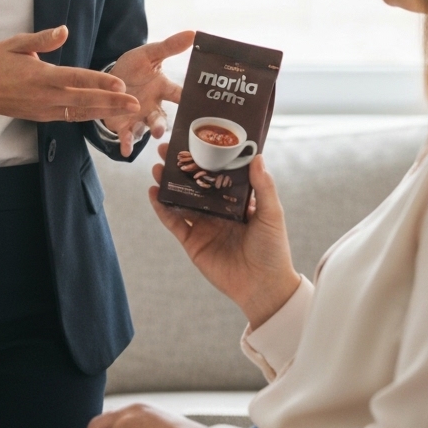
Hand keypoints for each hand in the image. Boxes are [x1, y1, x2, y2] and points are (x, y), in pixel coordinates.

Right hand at [0, 26, 139, 122]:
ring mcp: (44, 110)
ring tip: (128, 112)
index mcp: (40, 76)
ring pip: (80, 113)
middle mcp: (45, 97)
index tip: (120, 84)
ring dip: (105, 112)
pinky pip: (70, 117)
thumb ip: (42, 39)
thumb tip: (64, 30)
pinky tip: (104, 113)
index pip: (76, 79)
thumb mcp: (16, 43)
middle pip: (84, 101)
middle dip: (112, 103)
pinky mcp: (42, 117)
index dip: (100, 82)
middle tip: (135, 105)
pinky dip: (88, 116)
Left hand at [102, 30, 194, 157]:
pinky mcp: (125, 126)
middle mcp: (154, 106)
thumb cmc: (132, 69)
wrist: (108, 81)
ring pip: (147, 128)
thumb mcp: (148, 54)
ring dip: (149, 132)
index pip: (179, 94)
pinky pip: (127, 137)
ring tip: (153, 135)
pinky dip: (127, 144)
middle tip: (163, 129)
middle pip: (162, 117)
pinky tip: (125, 150)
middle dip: (163, 124)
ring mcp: (140, 118)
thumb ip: (168, 47)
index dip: (188, 99)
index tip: (199, 104)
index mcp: (162, 88)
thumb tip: (193, 33)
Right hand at [150, 145, 300, 328]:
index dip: (205, 157)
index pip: (217, 173)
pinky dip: (162, 209)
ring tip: (157, 168)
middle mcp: (217, 209)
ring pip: (180, 199)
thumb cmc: (273, 249)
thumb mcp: (272, 214)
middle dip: (180, 166)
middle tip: (166, 148)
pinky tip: (153, 193)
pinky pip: (173, 222)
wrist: (263, 287)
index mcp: (236, 200)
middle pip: (194, 183)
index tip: (193, 139)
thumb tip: (257, 155)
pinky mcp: (192, 242)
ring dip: (168, 184)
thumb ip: (263, 186)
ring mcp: (203, 225)